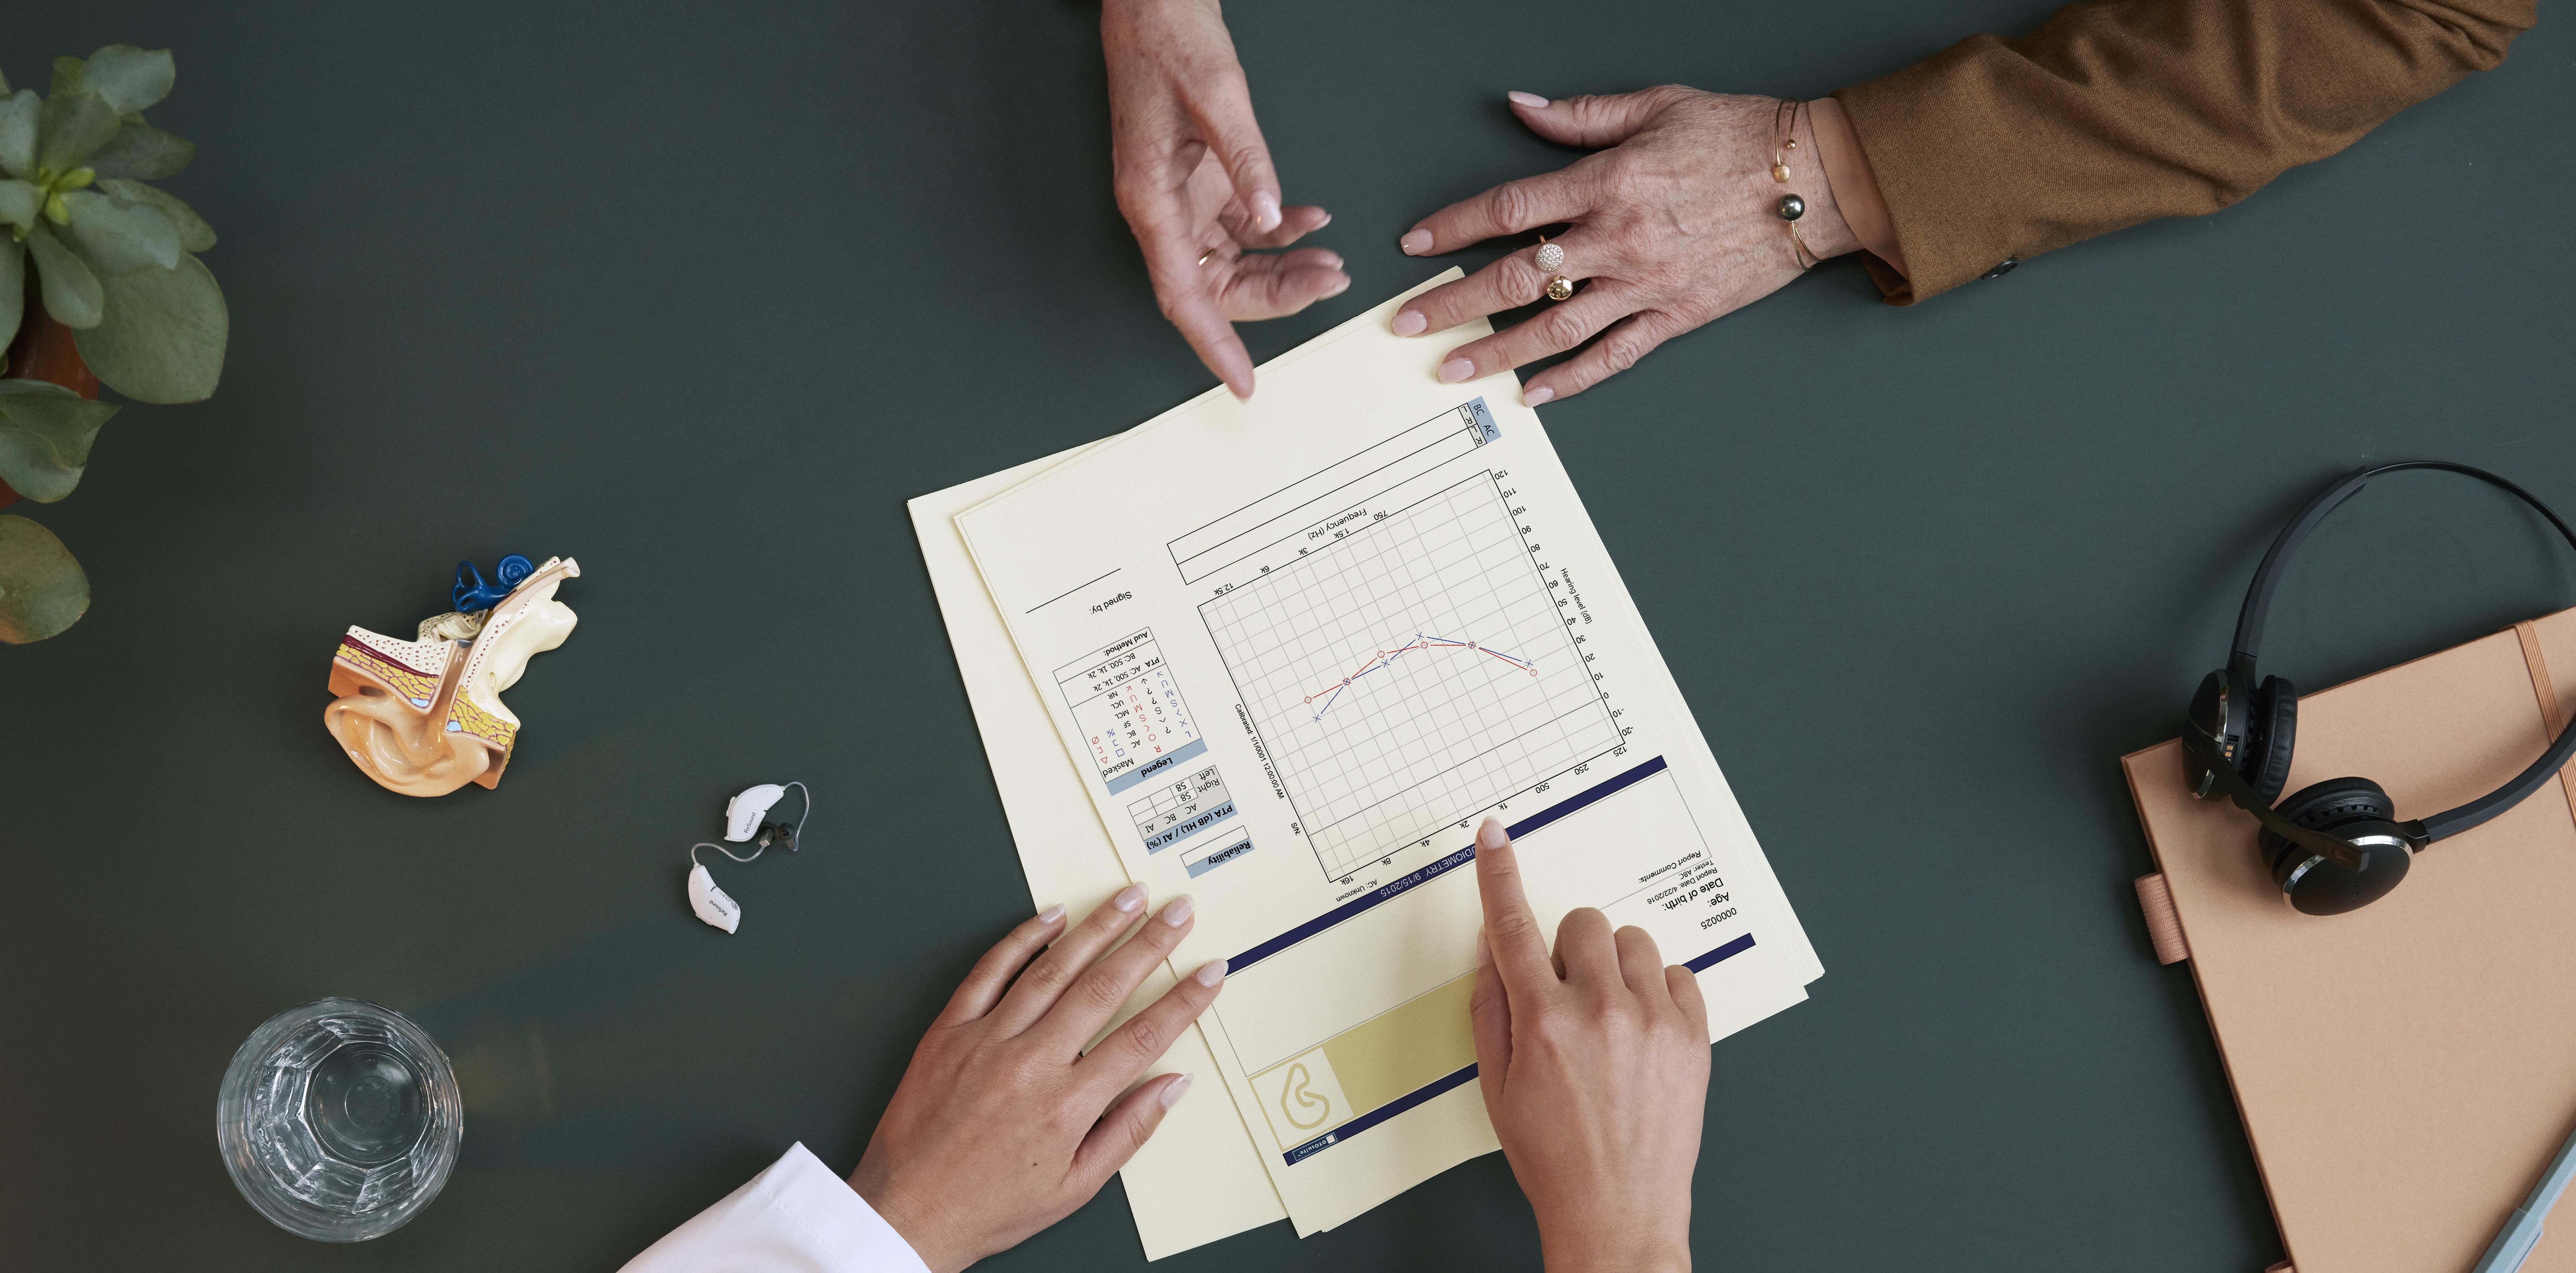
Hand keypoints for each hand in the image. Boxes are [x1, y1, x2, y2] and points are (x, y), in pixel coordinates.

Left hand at [848, 886, 1226, 1271]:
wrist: (907, 1210)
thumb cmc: (988, 1204)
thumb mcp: (1074, 1186)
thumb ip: (1128, 1131)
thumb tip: (1171, 1085)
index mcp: (1067, 1105)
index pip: (1142, 1037)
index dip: (1183, 1000)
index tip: (1209, 972)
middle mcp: (1030, 1064)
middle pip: (1105, 987)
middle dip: (1150, 943)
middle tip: (1177, 912)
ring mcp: (987, 1041)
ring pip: (1053, 968)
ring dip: (1097, 927)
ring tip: (1128, 898)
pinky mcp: (949, 1031)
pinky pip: (990, 971)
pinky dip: (1022, 939)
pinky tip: (1051, 916)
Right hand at [1102, 0, 1347, 398]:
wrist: (1153, 0)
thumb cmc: (1170, 39)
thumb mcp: (1217, 96)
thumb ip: (1247, 161)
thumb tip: (1274, 218)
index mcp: (1151, 199)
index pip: (1184, 295)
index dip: (1215, 345)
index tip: (1243, 384)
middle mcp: (1161, 208)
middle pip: (1215, 285)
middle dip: (1274, 297)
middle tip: (1330, 286)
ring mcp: (1180, 196)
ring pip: (1232, 261)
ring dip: (1283, 269)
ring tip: (1333, 264)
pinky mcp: (1199, 179)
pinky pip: (1240, 226)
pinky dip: (1279, 232)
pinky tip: (1314, 223)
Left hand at [1395, 88, 1858, 403]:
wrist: (1815, 179)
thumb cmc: (1740, 137)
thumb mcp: (1657, 105)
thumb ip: (1581, 116)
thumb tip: (1520, 106)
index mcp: (1608, 182)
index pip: (1510, 208)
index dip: (1455, 226)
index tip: (1416, 244)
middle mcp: (1619, 238)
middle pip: (1517, 277)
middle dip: (1454, 300)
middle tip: (1408, 322)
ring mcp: (1647, 284)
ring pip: (1555, 327)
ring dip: (1496, 350)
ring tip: (1452, 367)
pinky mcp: (1677, 316)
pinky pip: (1614, 357)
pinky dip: (1571, 380)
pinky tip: (1533, 395)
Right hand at [1469, 818, 1710, 1272]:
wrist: (1617, 1210)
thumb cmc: (1554, 1156)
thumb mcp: (1497, 1087)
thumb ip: (1491, 1010)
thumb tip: (1492, 952)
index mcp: (1541, 1022)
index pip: (1512, 926)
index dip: (1498, 874)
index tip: (1495, 837)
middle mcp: (1598, 1012)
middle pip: (1583, 924)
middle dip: (1571, 950)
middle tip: (1570, 993)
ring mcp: (1650, 1022)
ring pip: (1633, 942)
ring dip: (1617, 967)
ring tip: (1611, 1016)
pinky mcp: (1692, 1038)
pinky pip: (1678, 975)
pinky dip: (1659, 992)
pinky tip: (1644, 1030)